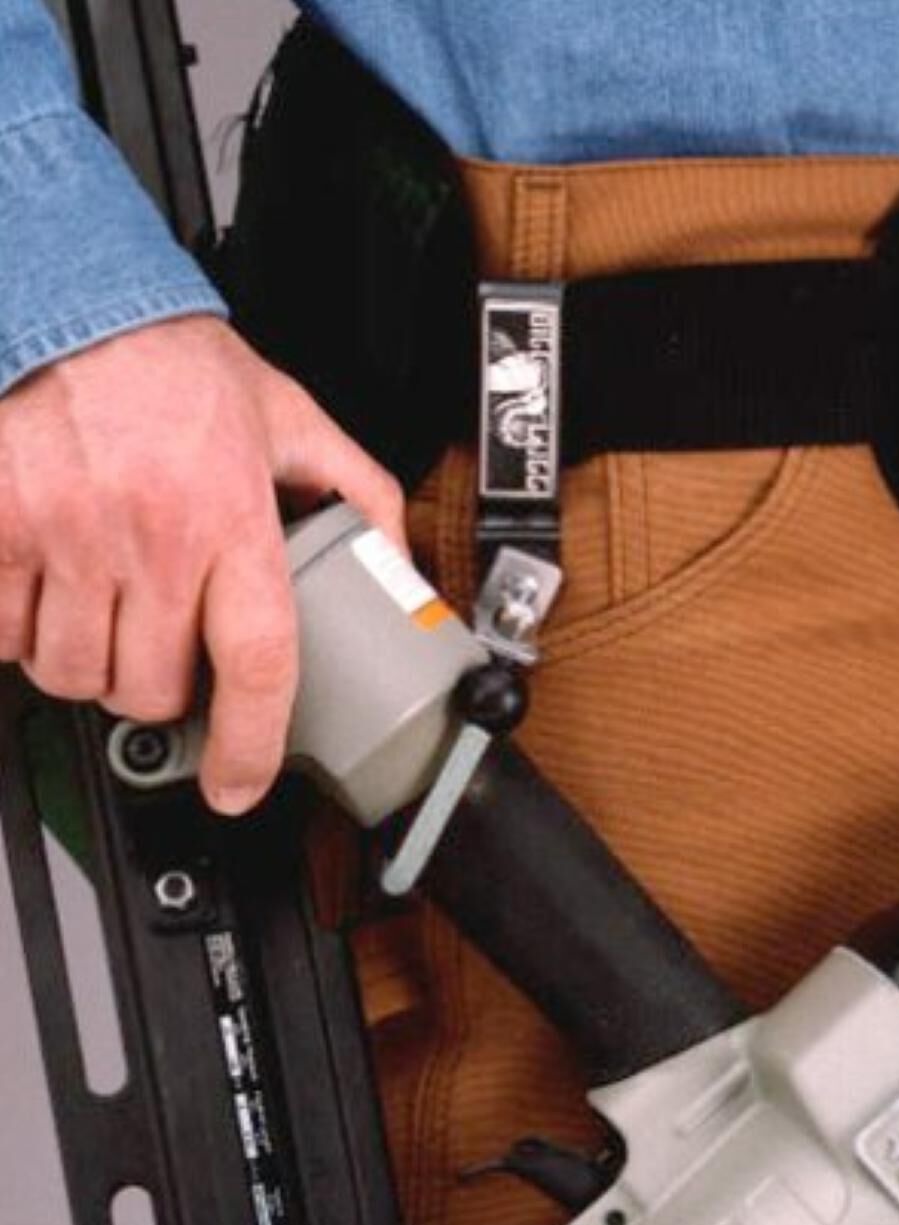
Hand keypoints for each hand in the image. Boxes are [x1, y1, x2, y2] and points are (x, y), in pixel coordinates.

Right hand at [0, 314, 404, 812]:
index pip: (255, 663)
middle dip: (160, 690)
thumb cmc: (179, 366)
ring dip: (91, 666)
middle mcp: (150, 533)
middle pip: (151, 688)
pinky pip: (3, 637)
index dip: (249, 745)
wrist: (75, 303)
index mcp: (232, 514)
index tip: (238, 784)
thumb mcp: (292, 421)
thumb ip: (357, 496)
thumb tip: (396, 571)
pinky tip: (48, 592)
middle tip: (163, 649)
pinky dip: (22, 634)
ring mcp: (66, 534)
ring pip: (73, 675)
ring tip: (107, 612)